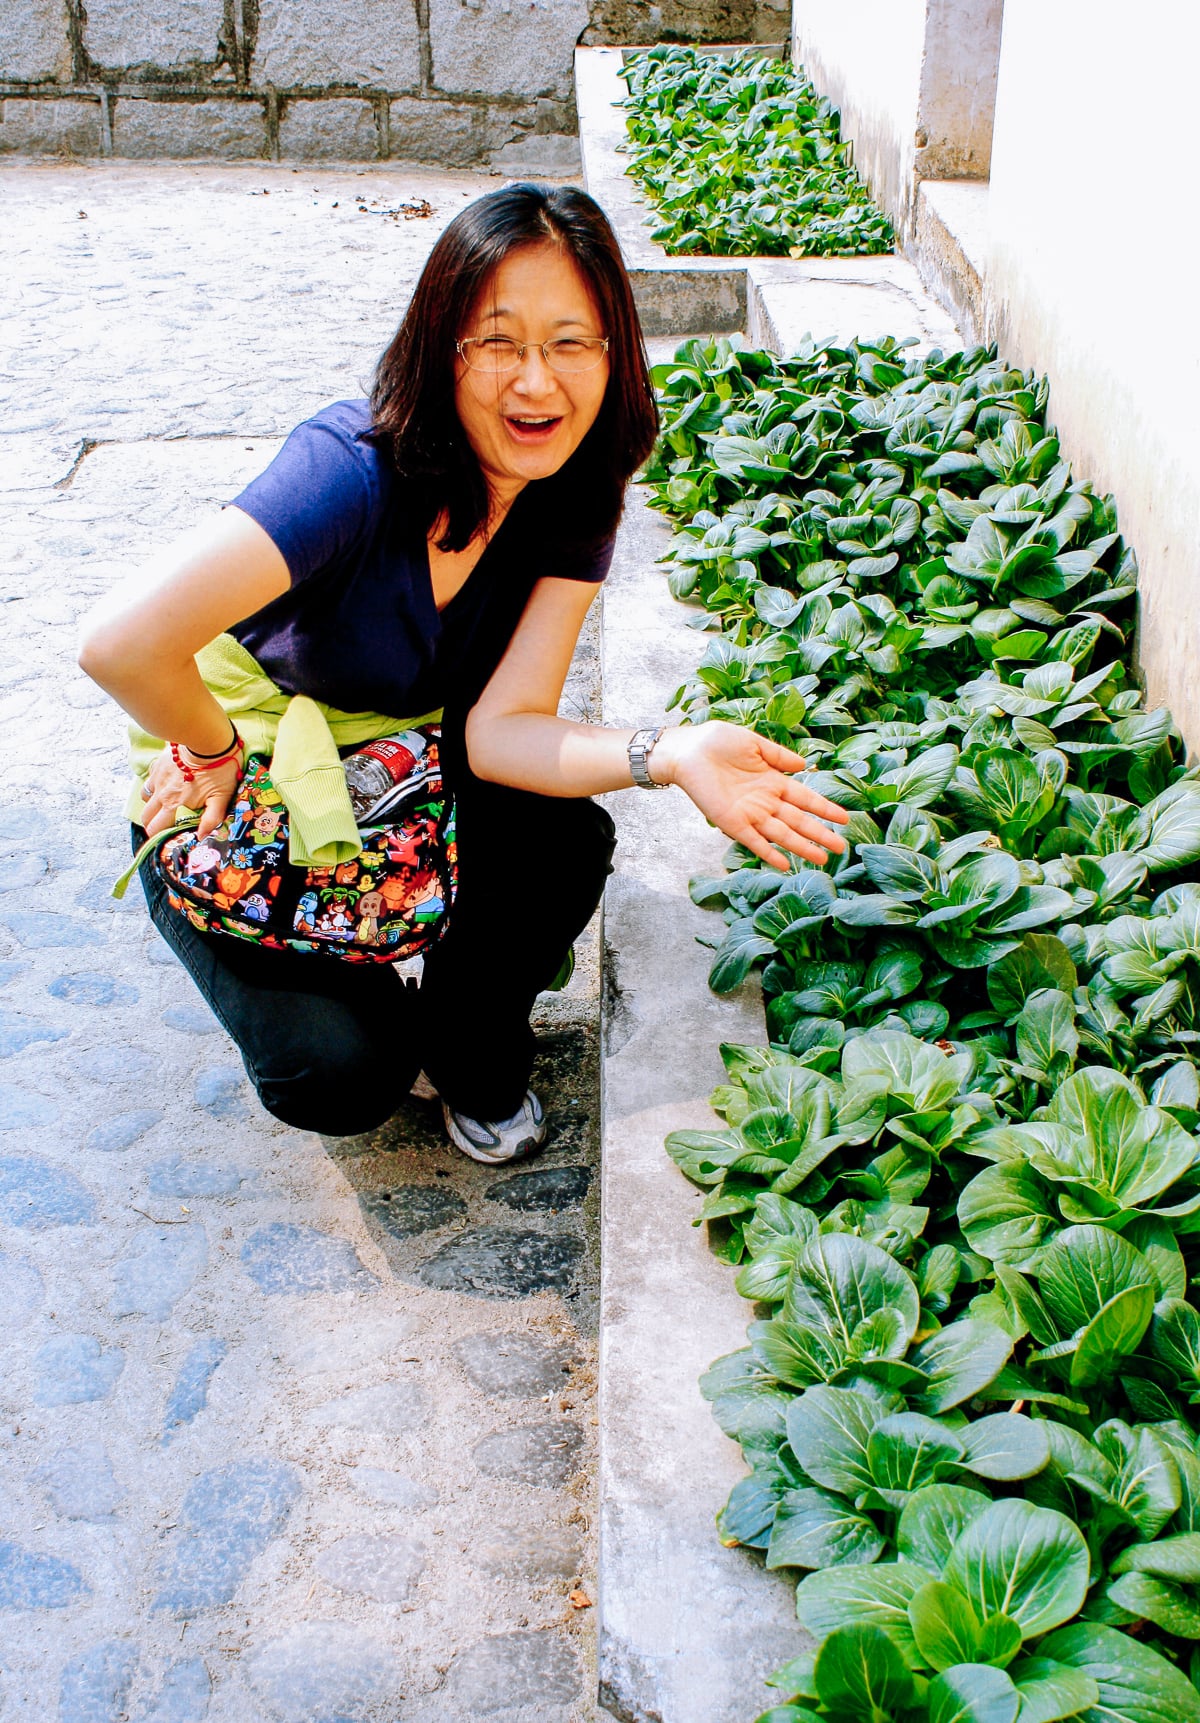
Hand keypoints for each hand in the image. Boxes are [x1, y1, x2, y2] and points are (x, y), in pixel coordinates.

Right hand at [139, 746, 240, 838]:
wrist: (207, 740)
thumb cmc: (219, 770)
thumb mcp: (221, 797)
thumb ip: (211, 819)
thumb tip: (201, 836)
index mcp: (175, 805)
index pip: (155, 829)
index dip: (157, 837)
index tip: (164, 840)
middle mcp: (162, 794)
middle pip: (146, 817)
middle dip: (151, 825)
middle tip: (163, 826)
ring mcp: (157, 779)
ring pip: (145, 799)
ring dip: (152, 806)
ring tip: (164, 807)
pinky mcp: (158, 766)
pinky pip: (150, 781)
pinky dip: (154, 787)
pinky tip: (165, 786)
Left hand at [651, 721, 849, 871]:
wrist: (687, 749)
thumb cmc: (717, 742)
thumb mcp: (754, 744)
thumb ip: (779, 755)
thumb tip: (804, 765)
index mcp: (772, 781)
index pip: (805, 798)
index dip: (824, 808)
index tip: (844, 818)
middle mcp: (764, 801)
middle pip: (798, 821)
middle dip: (820, 834)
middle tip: (841, 848)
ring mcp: (749, 813)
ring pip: (782, 834)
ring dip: (802, 847)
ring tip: (822, 859)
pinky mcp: (731, 822)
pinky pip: (753, 841)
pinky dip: (768, 853)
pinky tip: (784, 865)